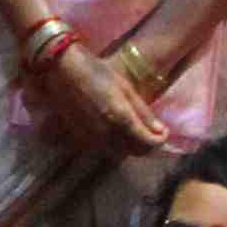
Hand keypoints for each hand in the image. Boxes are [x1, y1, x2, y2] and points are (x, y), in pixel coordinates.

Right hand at [46, 42, 161, 159]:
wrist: (62, 71)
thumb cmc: (97, 72)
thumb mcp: (125, 87)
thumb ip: (142, 111)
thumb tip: (159, 129)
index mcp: (121, 119)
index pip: (149, 142)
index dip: (160, 140)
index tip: (164, 131)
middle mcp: (108, 134)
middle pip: (135, 153)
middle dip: (147, 145)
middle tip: (151, 133)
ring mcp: (92, 139)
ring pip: (119, 154)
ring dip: (130, 147)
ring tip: (134, 133)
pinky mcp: (81, 139)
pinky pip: (104, 150)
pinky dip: (114, 145)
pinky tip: (115, 132)